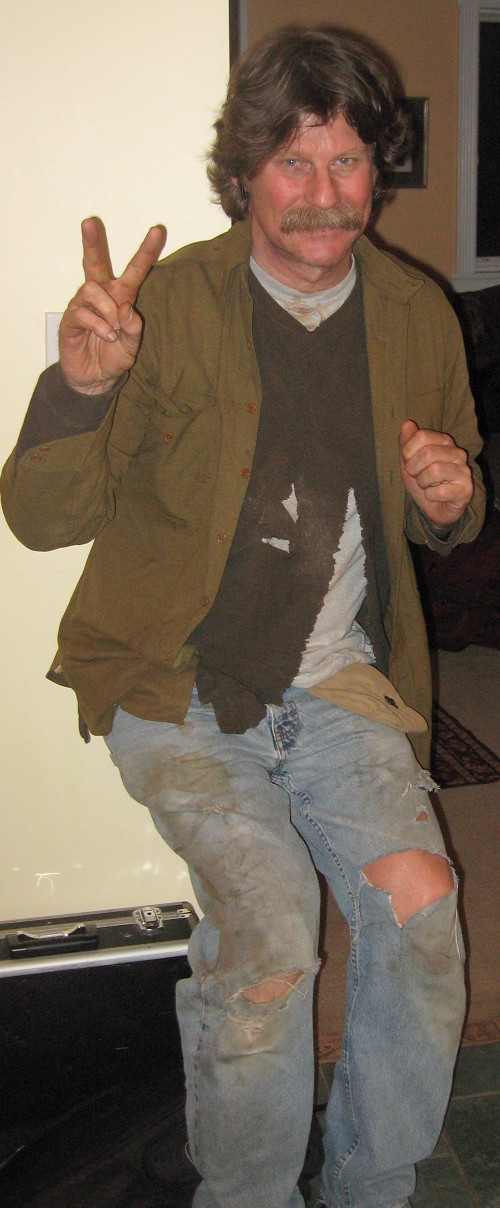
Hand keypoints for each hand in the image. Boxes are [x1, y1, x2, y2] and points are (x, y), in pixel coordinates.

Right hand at [58, 217, 166, 394]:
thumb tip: (126, 308)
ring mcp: (82, 306)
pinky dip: (99, 325)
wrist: (94, 379)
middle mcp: (100, 295)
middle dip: (92, 242)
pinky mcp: (70, 320)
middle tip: (89, 222)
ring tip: (113, 330)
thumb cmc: (113, 356)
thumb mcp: (132, 346)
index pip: (134, 270)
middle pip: (94, 261)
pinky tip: (105, 336)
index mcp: (121, 296)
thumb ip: (133, 328)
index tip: (158, 230)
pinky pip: (83, 312)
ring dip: (106, 310)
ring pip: (91, 289)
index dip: (146, 251)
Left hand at [399, 419, 472, 526]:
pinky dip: (430, 496)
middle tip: (417, 477)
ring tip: (426, 486)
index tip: (409, 463)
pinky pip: (439, 491)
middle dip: (414, 469)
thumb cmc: (424, 482)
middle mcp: (457, 453)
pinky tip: (434, 496)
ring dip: (422, 482)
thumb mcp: (409, 462)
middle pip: (428, 453)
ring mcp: (463, 471)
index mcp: (444, 441)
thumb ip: (406, 443)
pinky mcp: (465, 489)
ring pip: (434, 471)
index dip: (408, 452)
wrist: (437, 508)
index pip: (421, 436)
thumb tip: (407, 423)